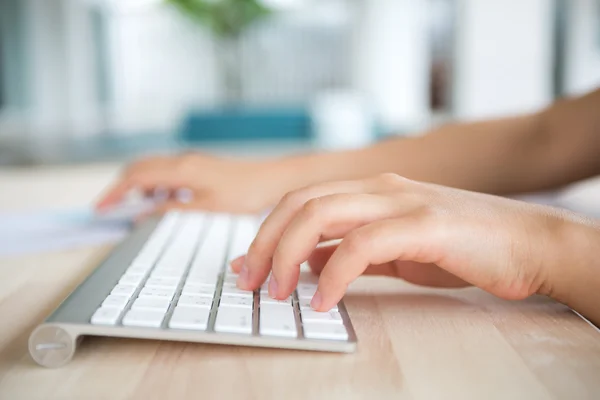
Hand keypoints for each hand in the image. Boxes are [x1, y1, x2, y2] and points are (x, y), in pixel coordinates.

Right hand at [95, 153, 284, 213]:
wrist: (273, 180)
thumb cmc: (245, 193)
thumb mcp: (205, 207)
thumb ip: (172, 208)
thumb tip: (144, 213)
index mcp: (181, 169)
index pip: (135, 178)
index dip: (115, 194)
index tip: (101, 209)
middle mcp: (182, 159)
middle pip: (139, 169)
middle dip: (122, 188)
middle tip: (113, 210)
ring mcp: (191, 160)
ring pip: (153, 169)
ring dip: (141, 187)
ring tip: (142, 211)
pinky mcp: (199, 164)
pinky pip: (168, 172)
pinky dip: (158, 186)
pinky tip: (167, 202)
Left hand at [232, 173, 569, 311]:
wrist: (526, 242)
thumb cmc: (461, 246)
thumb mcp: (393, 250)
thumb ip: (351, 252)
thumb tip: (310, 263)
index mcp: (370, 190)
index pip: (301, 200)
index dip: (268, 232)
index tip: (248, 265)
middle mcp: (379, 187)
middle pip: (301, 202)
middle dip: (267, 242)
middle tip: (251, 281)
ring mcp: (400, 200)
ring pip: (322, 213)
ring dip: (289, 253)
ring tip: (277, 291)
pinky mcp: (424, 224)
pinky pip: (363, 244)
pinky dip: (335, 273)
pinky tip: (325, 299)